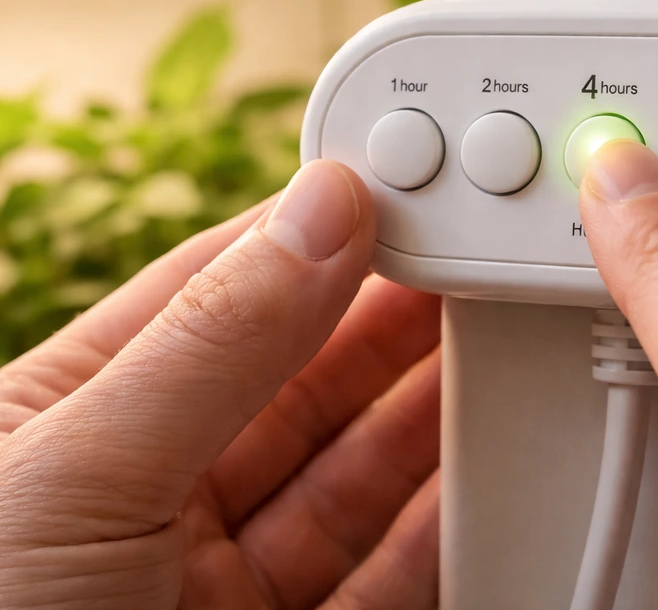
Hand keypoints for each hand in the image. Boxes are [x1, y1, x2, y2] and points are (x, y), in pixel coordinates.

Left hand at [0, 161, 441, 609]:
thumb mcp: (77, 473)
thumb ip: (213, 343)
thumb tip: (320, 215)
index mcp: (70, 426)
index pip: (207, 296)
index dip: (298, 236)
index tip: (382, 191)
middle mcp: (149, 502)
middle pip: (295, 383)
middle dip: (382, 316)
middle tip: (457, 259)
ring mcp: (217, 583)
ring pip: (348, 476)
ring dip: (420, 412)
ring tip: (483, 344)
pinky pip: (384, 575)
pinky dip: (436, 524)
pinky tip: (471, 466)